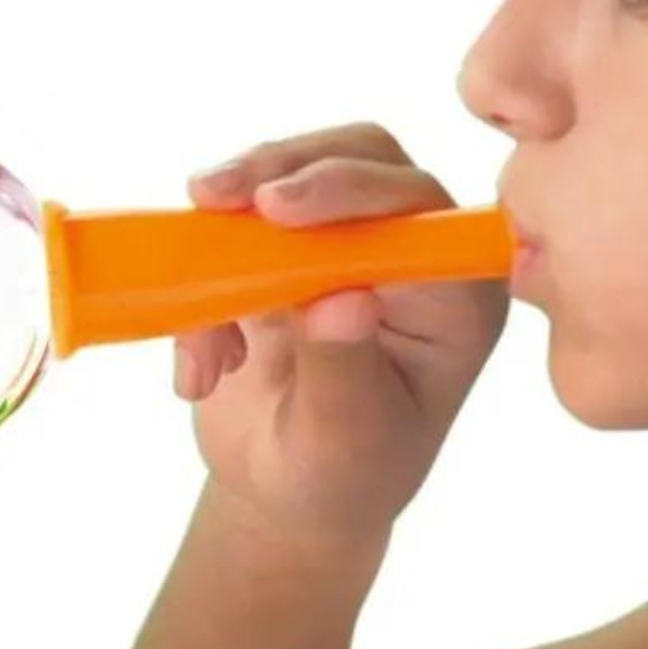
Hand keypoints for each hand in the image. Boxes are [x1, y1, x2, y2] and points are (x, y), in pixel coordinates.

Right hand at [180, 122, 510, 544]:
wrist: (284, 491)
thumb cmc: (338, 478)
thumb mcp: (344, 445)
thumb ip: (344, 374)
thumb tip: (344, 300)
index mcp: (454, 296)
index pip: (419, 206)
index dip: (350, 188)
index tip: (274, 207)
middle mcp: (410, 254)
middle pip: (359, 158)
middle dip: (280, 169)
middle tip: (209, 198)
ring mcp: (345, 242)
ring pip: (294, 169)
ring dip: (230, 213)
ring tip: (193, 284)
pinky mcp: (285, 245)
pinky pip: (236, 218)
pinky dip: (200, 271)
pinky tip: (200, 363)